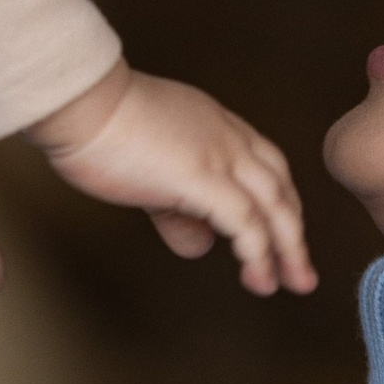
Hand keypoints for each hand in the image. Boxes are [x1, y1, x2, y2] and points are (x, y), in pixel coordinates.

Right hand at [31, 65, 315, 297]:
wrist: (80, 101)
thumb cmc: (99, 128)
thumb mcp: (148, 172)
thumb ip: (176, 209)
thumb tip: (199, 245)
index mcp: (216, 127)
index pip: (267, 166)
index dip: (278, 204)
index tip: (284, 235)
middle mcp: (228, 138)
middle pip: (280, 187)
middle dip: (294, 232)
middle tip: (302, 272)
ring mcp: (218, 156)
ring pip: (273, 206)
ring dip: (287, 249)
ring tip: (292, 283)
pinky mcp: (202, 178)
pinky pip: (244, 221)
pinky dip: (258, 252)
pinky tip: (259, 276)